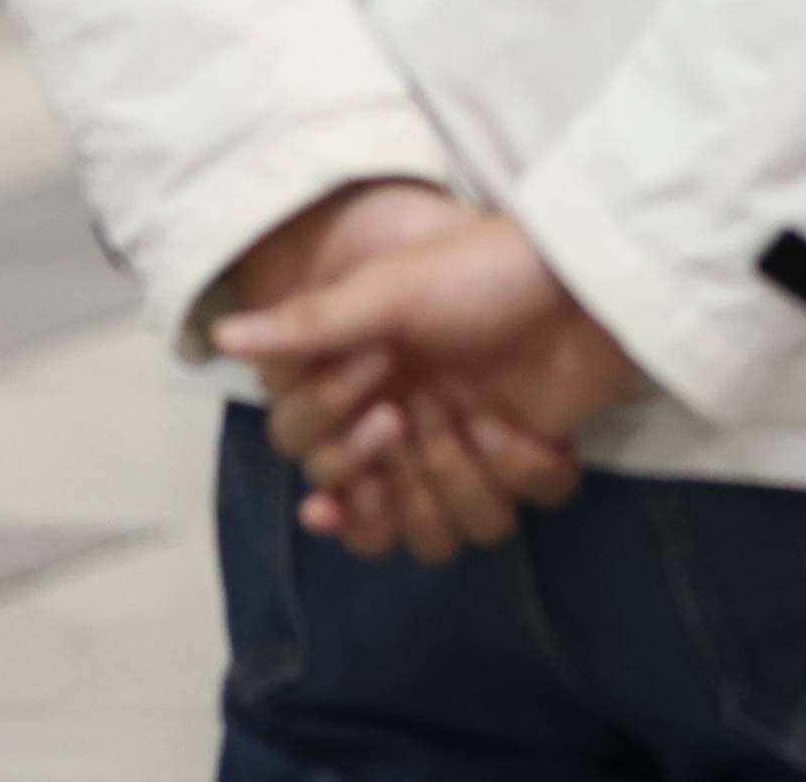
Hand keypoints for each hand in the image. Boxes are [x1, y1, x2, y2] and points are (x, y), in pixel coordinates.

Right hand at [215, 211, 648, 559]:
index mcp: (372, 400)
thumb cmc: (482, 270)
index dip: (340, 471)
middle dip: (400, 481)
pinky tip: (528, 426)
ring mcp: (477, 451)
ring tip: (477, 424)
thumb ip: (309, 325)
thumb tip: (220, 335)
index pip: (327, 481)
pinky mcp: (537, 458)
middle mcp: (416, 436)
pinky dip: (524, 471)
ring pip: (450, 535)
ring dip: (462, 485)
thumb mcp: (390, 291)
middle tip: (415, 419)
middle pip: (384, 523)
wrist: (585, 272)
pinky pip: (519, 510)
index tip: (372, 420)